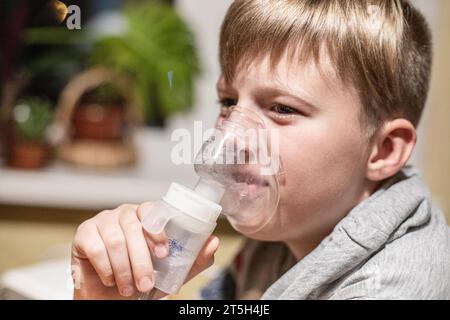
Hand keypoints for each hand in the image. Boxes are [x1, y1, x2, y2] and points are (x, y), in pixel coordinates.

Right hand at [71, 202, 218, 298]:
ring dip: (125, 269)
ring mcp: (103, 221)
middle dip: (142, 261)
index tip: (164, 253)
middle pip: (134, 228)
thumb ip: (192, 259)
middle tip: (147, 283)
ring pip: (116, 240)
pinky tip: (110, 280)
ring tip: (130, 288)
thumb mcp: (170, 272)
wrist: (109, 298)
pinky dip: (106, 268)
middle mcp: (124, 214)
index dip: (158, 230)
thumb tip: (213, 242)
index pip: (153, 210)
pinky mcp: (84, 233)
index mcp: (146, 216)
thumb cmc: (140, 278)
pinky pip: (96, 248)